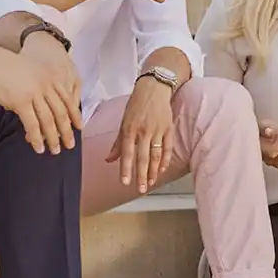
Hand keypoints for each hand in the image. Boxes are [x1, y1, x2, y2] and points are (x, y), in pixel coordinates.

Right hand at [0, 39, 82, 153]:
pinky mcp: (20, 101)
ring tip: (55, 150)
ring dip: (53, 138)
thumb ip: (38, 90)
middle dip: (66, 131)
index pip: (68, 100)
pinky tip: (38, 147)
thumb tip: (38, 111)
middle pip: (61, 112)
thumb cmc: (4, 67)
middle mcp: (46, 84)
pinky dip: (36, 138)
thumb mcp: (30, 74)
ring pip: (48, 120)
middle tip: (70, 144)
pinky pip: (32, 124)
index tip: (80, 127)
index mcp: (50, 77)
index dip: (75, 115)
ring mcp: (34, 92)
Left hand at [106, 77, 176, 192]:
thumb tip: (108, 160)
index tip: (125, 182)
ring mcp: (157, 130)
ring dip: (154, 171)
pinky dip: (166, 160)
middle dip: (141, 175)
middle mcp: (143, 131)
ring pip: (156, 154)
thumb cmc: (136, 105)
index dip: (126, 169)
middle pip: (143, 157)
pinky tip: (162, 170)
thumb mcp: (123, 122)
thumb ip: (118, 143)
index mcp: (130, 129)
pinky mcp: (168, 128)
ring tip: (151, 183)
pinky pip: (168, 147)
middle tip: (140, 189)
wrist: (153, 89)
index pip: (127, 153)